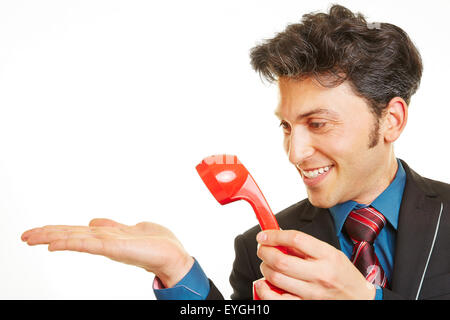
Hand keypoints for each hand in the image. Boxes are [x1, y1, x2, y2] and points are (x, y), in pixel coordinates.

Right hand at [21, 218, 193, 287]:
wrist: (173, 255)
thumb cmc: (156, 244)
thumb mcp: (130, 228)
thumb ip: (110, 226)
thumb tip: (93, 221)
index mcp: (106, 236)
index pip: (76, 232)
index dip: (56, 230)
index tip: (37, 232)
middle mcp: (104, 241)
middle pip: (71, 235)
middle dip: (47, 234)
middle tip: (23, 236)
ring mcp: (108, 245)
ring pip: (75, 239)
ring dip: (53, 237)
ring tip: (31, 239)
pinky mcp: (115, 248)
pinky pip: (90, 244)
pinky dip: (72, 243)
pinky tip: (56, 244)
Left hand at [254, 229, 375, 299]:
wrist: (359, 299)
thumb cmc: (343, 275)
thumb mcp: (330, 253)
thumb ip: (305, 246)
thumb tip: (278, 238)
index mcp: (327, 255)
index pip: (296, 239)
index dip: (274, 235)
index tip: (264, 235)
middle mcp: (320, 274)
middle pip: (281, 261)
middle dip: (264, 252)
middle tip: (262, 249)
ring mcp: (312, 293)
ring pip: (276, 278)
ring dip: (264, 268)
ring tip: (266, 264)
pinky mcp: (306, 305)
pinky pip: (277, 299)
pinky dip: (265, 290)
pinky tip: (264, 284)